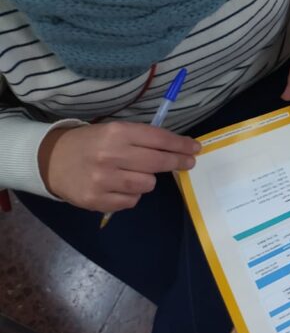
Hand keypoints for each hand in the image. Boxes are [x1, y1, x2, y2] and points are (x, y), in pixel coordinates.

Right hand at [38, 122, 199, 211]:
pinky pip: (131, 201)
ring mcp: (102, 180)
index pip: (159, 139)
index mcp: (117, 133)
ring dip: (148, 180)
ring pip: (147, 185)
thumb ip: (143, 139)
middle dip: (177, 162)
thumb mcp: (114, 131)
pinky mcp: (96, 200)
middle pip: (158, 162)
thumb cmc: (91, 143)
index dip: (181, 145)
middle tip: (188, 163)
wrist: (51, 160)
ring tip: (135, 174)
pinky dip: (131, 195)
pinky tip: (120, 186)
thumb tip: (179, 148)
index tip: (195, 149)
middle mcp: (110, 155)